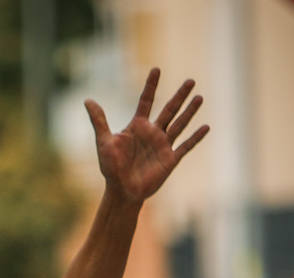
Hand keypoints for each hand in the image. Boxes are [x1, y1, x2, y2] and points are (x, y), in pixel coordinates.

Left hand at [86, 68, 208, 204]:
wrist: (122, 192)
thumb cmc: (111, 168)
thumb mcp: (104, 142)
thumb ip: (99, 121)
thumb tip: (87, 100)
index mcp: (137, 126)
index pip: (146, 101)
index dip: (151, 86)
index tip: (156, 69)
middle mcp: (152, 132)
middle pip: (169, 109)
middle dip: (179, 96)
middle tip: (190, 80)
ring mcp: (163, 145)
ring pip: (179, 124)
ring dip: (189, 111)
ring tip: (199, 97)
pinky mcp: (170, 160)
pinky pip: (185, 146)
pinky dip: (195, 138)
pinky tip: (206, 127)